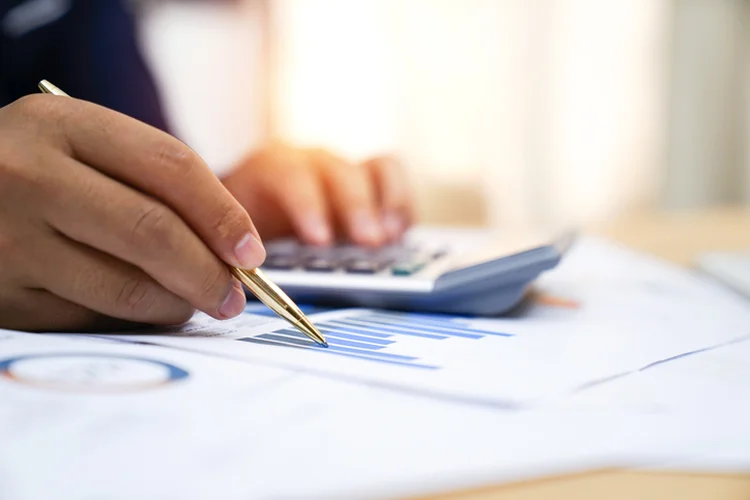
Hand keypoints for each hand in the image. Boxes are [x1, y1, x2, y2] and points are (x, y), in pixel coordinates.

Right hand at [0, 95, 265, 331]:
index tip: (252, 253)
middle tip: (234, 297)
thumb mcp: (82, 149)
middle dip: (209, 273)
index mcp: (61, 123)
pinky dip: (131, 320)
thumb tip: (234, 249)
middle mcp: (28, 174)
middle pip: (153, 231)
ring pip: (126, 285)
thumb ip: (152, 182)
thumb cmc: (37, 174)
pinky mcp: (2, 295)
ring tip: (192, 304)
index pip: (171, 166)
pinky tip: (141, 310)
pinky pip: (90, 316)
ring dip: (177, 303)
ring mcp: (8, 238)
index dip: (224, 214)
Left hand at [222, 145, 413, 245]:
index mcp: (271, 167)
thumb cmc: (246, 225)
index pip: (290, 177)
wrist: (253, 204)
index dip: (307, 206)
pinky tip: (399, 233)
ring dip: (388, 203)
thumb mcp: (239, 234)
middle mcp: (313, 161)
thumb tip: (254, 279)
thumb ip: (249, 249)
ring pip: (376, 168)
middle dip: (356, 207)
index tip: (319, 240)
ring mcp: (345, 167)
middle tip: (369, 242)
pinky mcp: (370, 179)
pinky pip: (394, 177)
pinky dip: (401, 203)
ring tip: (390, 237)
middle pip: (340, 171)